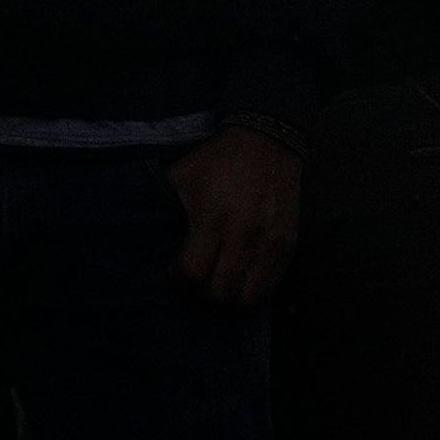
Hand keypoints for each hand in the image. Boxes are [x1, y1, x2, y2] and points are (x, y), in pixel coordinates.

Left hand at [174, 127, 302, 302]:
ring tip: (219, 283)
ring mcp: (269, 242)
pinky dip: (253, 290)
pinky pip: (271, 285)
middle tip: (196, 281)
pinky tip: (240, 278)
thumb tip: (151, 235)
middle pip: (220, 291)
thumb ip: (169, 207)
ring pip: (248, 296)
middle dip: (202, 293)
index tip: (175, 272)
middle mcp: (243, 234)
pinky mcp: (287, 244)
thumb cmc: (219, 160)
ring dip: (229, 297)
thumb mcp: (183, 176)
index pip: (193, 272)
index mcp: (212, 217)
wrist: (268, 143)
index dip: (180, 280)